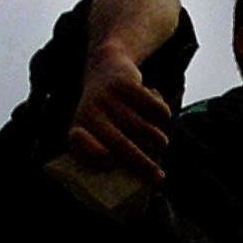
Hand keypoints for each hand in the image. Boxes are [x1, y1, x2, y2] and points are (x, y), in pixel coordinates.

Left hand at [68, 44, 171, 184]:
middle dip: (143, 164)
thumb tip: (129, 172)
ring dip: (159, 140)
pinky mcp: (126, 83)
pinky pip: (155, 108)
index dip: (102, 159)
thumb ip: (100, 151)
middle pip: (122, 145)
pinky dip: (164, 116)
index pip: (92, 150)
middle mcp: (91, 112)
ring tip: (161, 144)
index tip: (113, 165)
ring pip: (144, 128)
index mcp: (79, 128)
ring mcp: (109, 96)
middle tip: (160, 178)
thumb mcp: (91, 128)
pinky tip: (161, 118)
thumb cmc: (103, 110)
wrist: (105, 65)